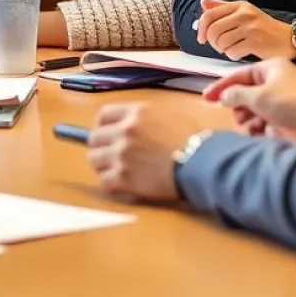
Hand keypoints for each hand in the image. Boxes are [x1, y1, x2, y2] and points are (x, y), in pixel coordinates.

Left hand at [87, 104, 204, 201]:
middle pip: (94, 138)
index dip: (103, 126)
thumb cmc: (193, 137)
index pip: (103, 115)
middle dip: (101, 147)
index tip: (108, 134)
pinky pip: (104, 181)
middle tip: (111, 155)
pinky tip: (121, 184)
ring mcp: (121, 154)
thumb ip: (144, 119)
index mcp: (136, 112)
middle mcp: (124, 130)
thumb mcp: (167, 115)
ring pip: (94, 160)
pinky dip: (110, 184)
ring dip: (103, 166)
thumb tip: (132, 126)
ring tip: (115, 170)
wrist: (201, 161)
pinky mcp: (124, 177)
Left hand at [194, 0, 294, 60]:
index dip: (201, 28)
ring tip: (233, 49)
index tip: (201, 39)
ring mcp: (251, 28)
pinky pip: (232, 52)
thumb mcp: (243, 13)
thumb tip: (203, 2)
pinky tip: (240, 53)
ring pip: (221, 43)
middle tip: (220, 47)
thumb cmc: (263, 28)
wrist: (290, 38)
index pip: (209, 14)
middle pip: (213, 30)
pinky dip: (232, 56)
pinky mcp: (256, 42)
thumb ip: (222, 8)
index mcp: (239, 6)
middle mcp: (245, 14)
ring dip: (223, 50)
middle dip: (213, 42)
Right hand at [203, 59, 295, 142]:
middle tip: (235, 114)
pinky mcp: (287, 116)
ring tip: (248, 125)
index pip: (239, 75)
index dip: (221, 86)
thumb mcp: (258, 96)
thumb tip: (224, 96)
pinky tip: (259, 133)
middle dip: (238, 105)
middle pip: (247, 92)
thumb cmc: (288, 102)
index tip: (206, 98)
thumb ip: (236, 95)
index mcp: (270, 69)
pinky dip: (260, 127)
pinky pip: (266, 120)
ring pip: (255, 108)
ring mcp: (282, 99)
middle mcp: (276, 81)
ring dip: (248, 118)